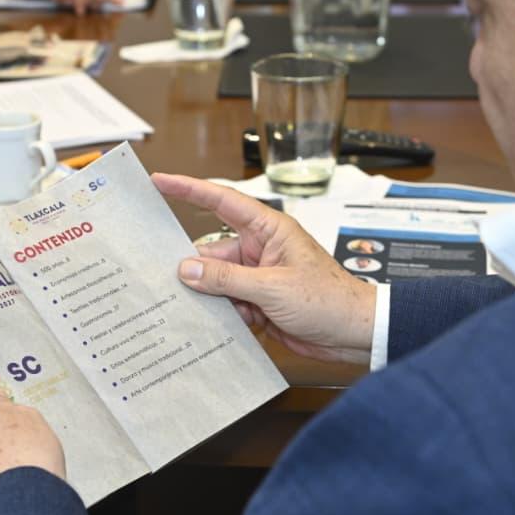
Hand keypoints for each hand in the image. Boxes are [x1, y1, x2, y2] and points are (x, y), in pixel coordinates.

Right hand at [151, 173, 376, 365]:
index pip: (221, 202)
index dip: (189, 189)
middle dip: (194, 269)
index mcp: (269, 230)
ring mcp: (258, 277)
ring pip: (216, 282)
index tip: (160, 180)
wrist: (354, 334)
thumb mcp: (273, 288)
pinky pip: (227, 304)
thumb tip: (188, 268)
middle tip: (163, 280)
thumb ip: (228, 278)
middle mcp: (261, 249)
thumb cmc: (329, 300)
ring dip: (209, 298)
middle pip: (212, 252)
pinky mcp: (259, 302)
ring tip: (194, 311)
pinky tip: (218, 328)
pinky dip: (221, 316)